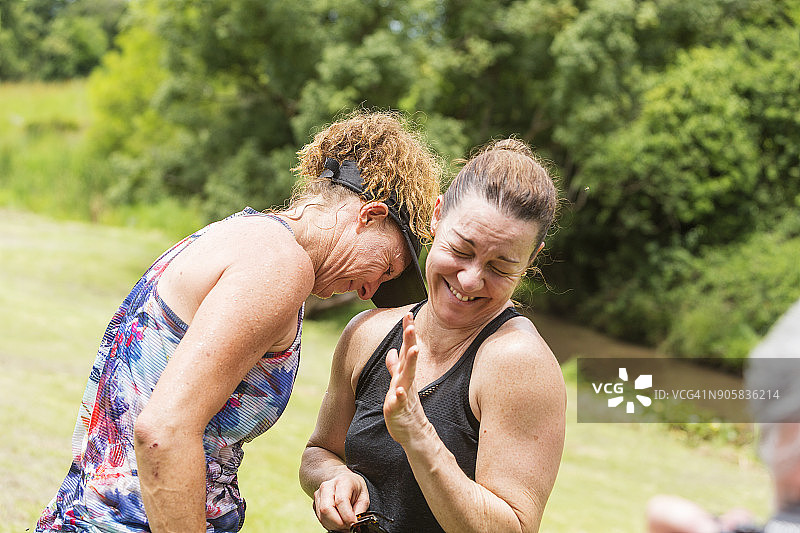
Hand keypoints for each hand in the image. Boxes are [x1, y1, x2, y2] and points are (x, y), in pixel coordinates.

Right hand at [313, 471, 369, 531]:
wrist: (344, 481)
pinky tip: (338, 521)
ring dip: (334, 526)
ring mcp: (318, 495)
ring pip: (322, 516)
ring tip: (345, 524)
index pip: (341, 501)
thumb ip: (360, 511)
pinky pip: (320, 519)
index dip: (347, 516)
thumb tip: (355, 524)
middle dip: (339, 523)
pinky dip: (330, 525)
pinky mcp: (315, 504)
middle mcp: (327, 486)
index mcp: (342, 481)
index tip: (353, 524)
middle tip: (349, 526)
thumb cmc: (355, 488)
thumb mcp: (364, 497)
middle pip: (327, 509)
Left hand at [383, 312, 426, 444]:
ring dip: (411, 363)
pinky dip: (398, 396)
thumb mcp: (399, 382)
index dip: (408, 333)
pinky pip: (399, 402)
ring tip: (414, 349)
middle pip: (410, 358)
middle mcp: (406, 381)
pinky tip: (396, 391)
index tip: (409, 314)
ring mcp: (404, 395)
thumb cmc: (406, 405)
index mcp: (406, 373)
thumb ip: (395, 367)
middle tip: (412, 325)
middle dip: (411, 341)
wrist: (413, 431)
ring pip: (407, 376)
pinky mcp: (398, 410)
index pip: (408, 349)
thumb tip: (392, 351)